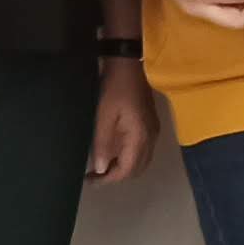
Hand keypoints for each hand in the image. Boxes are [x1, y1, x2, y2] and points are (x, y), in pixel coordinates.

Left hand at [87, 62, 155, 183]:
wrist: (129, 64)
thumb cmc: (114, 88)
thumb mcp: (103, 116)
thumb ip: (103, 144)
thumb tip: (101, 169)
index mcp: (139, 137)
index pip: (127, 169)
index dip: (109, 179)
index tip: (90, 180)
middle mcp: (150, 138)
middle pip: (137, 169)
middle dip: (116, 176)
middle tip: (94, 176)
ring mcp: (153, 132)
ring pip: (141, 161)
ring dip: (123, 168)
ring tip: (102, 166)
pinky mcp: (150, 125)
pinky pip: (142, 150)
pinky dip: (128, 157)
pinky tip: (113, 152)